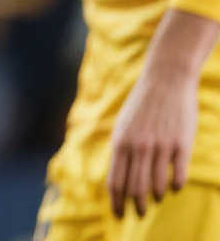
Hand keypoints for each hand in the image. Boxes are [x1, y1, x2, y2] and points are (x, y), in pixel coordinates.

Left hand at [107, 64, 198, 217]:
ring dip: (155, 196)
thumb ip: (121, 151)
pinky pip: (178, 175)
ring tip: (155, 199)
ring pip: (157, 185)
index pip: (115, 182)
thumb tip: (118, 178)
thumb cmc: (142, 106)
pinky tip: (173, 187)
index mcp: (120, 143)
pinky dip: (175, 186)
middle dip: (136, 207)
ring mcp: (160, 146)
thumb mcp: (123, 127)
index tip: (118, 215)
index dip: (116, 202)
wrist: (165, 81)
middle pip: (135, 188)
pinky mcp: (181, 144)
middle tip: (138, 215)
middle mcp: (138, 147)